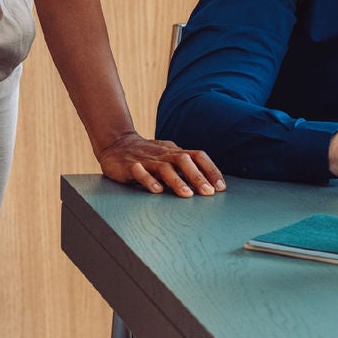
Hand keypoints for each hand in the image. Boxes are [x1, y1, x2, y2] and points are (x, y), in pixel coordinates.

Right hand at [96, 132, 226, 197]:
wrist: (116, 143)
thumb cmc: (147, 154)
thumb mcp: (168, 156)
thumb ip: (184, 167)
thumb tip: (209, 183)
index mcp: (175, 151)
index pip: (197, 156)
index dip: (211, 170)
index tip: (221, 187)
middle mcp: (163, 154)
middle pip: (184, 161)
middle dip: (197, 176)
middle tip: (208, 193)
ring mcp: (146, 159)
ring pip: (164, 167)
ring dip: (177, 181)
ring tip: (187, 194)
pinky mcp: (130, 166)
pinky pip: (140, 172)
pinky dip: (148, 180)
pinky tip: (156, 190)